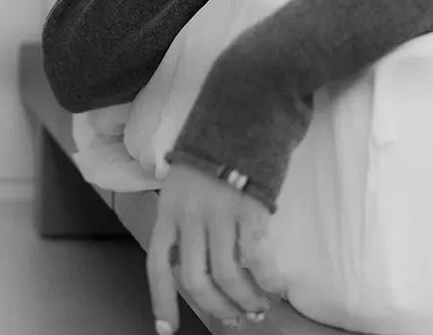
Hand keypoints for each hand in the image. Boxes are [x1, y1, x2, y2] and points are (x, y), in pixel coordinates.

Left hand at [146, 163, 282, 332]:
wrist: (239, 117)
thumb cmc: (211, 153)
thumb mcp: (183, 183)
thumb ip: (183, 218)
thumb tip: (198, 259)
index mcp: (169, 210)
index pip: (157, 264)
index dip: (161, 300)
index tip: (167, 329)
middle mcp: (190, 217)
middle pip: (195, 279)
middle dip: (215, 307)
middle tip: (233, 318)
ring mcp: (219, 214)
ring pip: (227, 276)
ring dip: (245, 300)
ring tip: (258, 306)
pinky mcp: (248, 211)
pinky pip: (257, 259)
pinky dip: (268, 280)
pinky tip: (275, 285)